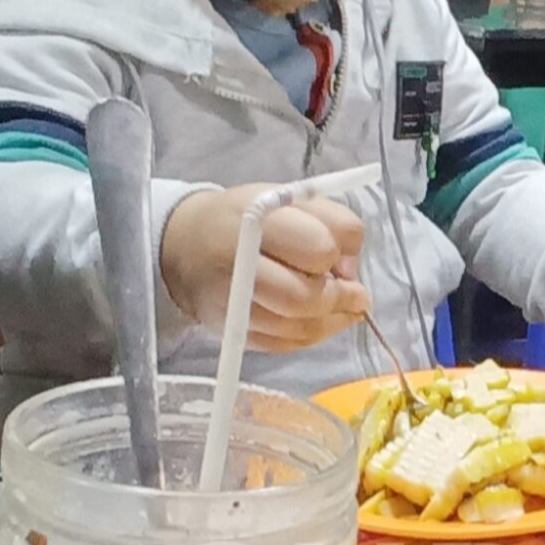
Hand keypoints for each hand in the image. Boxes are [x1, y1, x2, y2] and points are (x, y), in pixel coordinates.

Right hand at [161, 185, 370, 351]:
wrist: (187, 245)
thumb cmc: (248, 220)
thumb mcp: (294, 199)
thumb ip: (336, 223)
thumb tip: (351, 270)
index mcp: (255, 220)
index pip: (316, 248)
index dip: (336, 256)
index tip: (339, 258)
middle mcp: (238, 264)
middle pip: (305, 297)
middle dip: (341, 298)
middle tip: (357, 294)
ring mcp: (232, 304)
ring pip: (298, 328)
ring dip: (333, 321)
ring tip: (345, 308)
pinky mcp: (231, 331)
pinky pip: (284, 345)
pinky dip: (311, 335)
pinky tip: (319, 319)